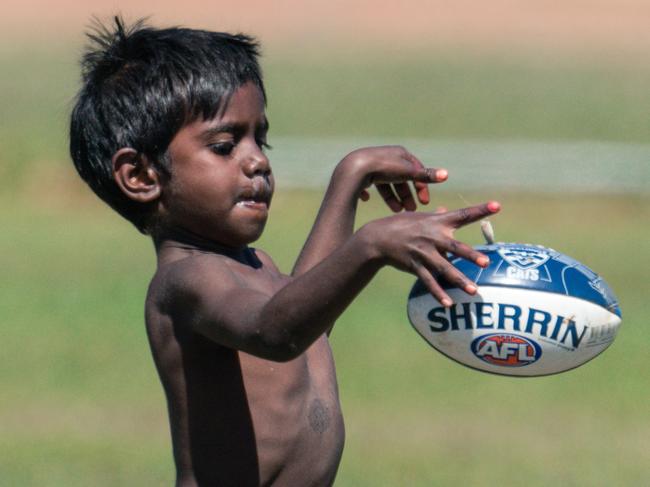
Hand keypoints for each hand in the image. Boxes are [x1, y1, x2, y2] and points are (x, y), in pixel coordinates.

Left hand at [340, 146, 447, 211]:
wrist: (354, 169)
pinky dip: (370, 194)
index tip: (424, 203)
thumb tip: (446, 175)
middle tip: (411, 211)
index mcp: (399, 154)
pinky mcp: (359, 173)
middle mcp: (386, 157)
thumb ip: (425, 175)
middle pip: (400, 179)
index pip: (415, 171)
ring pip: (385, 184)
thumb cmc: (383, 169)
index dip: (421, 187)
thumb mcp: (407, 173)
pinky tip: (367, 199)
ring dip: (392, 198)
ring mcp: (372, 165)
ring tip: (397, 211)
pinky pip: (367, 185)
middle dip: (406, 195)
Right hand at [361, 201, 500, 305]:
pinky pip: (429, 282)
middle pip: (455, 247)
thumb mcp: (419, 217)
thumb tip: (448, 209)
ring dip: (459, 280)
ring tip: (473, 291)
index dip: (480, 210)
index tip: (497, 206)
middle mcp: (433, 237)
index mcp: (438, 222)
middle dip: (470, 255)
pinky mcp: (415, 266)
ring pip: (444, 269)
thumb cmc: (400, 224)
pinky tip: (448, 303)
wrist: (377, 238)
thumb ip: (436, 216)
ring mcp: (424, 253)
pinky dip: (438, 293)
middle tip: (485, 263)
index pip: (463, 214)